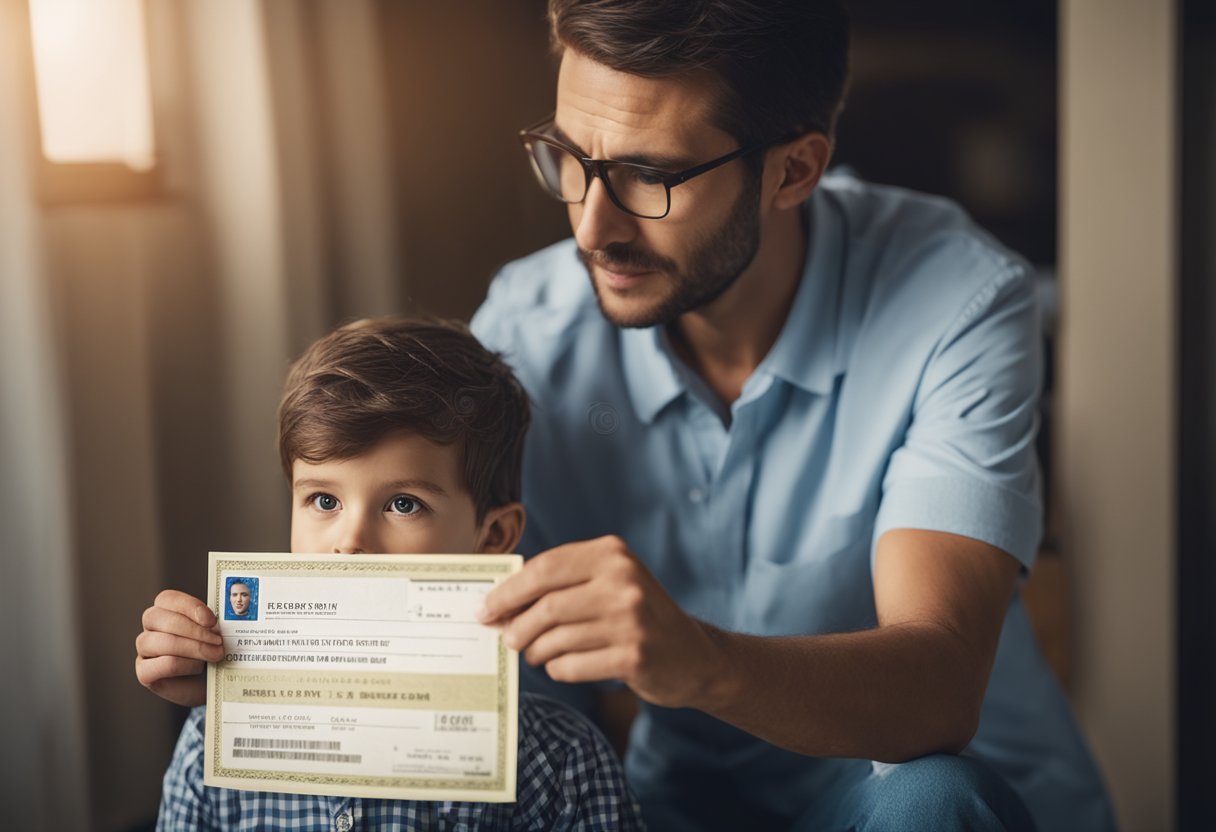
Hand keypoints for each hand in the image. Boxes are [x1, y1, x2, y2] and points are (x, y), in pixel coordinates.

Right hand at [134, 589, 223, 706]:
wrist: (210, 682)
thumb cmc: (212, 651)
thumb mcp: (215, 632)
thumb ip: (214, 623)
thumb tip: (222, 621)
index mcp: (166, 610)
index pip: (167, 598)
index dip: (190, 607)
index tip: (212, 620)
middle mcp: (151, 627)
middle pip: (159, 618)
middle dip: (194, 630)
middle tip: (218, 641)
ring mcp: (145, 650)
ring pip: (163, 642)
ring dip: (194, 648)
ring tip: (215, 655)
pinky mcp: (145, 672)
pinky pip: (163, 664)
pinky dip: (186, 665)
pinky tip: (198, 668)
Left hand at [479, 536, 724, 708]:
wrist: (693, 655)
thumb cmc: (636, 616)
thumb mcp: (607, 584)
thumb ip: (560, 586)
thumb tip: (498, 604)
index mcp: (612, 554)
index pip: (545, 568)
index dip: (508, 591)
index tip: (485, 608)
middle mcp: (623, 581)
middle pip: (546, 606)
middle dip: (516, 627)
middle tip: (506, 639)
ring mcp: (631, 620)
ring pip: (555, 639)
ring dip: (537, 652)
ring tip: (537, 654)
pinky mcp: (633, 656)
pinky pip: (571, 666)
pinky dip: (558, 669)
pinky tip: (566, 665)